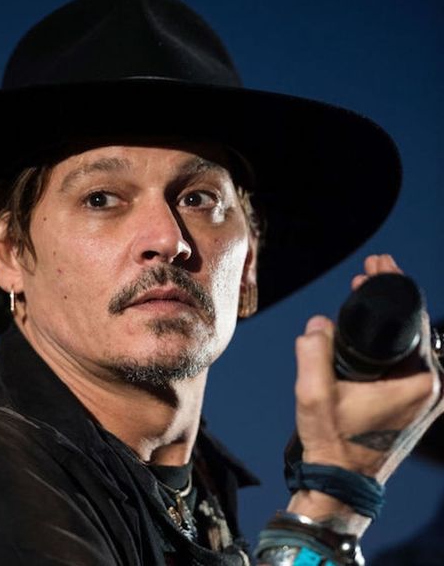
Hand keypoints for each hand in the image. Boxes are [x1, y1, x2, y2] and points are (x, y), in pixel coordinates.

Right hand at [287, 254, 442, 533]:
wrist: (342, 482)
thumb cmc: (332, 442)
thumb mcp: (314, 394)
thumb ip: (314, 351)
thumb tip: (319, 323)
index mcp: (421, 382)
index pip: (414, 319)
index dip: (394, 285)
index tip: (377, 264)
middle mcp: (432, 389)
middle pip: (416, 327)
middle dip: (392, 295)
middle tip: (372, 270)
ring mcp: (425, 398)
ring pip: (410, 343)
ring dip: (390, 317)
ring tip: (366, 292)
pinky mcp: (413, 404)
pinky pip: (406, 360)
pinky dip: (391, 339)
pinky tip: (371, 329)